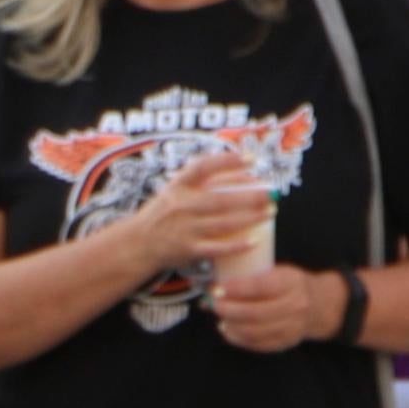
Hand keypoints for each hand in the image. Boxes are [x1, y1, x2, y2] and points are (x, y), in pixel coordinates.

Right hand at [124, 157, 276, 277]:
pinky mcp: (189, 249)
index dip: (227, 161)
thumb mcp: (174, 190)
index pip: (202, 168)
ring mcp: (185, 229)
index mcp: (178, 186)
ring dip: (250, 218)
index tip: (251, 157)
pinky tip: (255, 240)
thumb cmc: (163, 214)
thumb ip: (199, 180)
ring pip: (223, 222)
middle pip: (220, 199)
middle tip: (271, 192)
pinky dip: (236, 245)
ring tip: (270, 212)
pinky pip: (217, 248)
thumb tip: (239, 170)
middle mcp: (181, 206)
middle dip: (249, 196)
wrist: (137, 243)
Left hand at [208, 264, 338, 354]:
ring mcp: (292, 326)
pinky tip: (229, 330)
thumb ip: (251, 278)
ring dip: (232, 325)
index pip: (260, 286)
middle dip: (230, 309)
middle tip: (214, 305)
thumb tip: (215, 286)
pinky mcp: (286, 342)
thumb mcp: (277, 271)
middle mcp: (295, 305)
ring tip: (220, 318)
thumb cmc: (289, 285)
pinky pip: (258, 344)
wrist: (318, 304)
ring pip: (255, 331)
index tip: (217, 289)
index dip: (236, 289)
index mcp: (291, 282)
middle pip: (256, 312)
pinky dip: (239, 338)